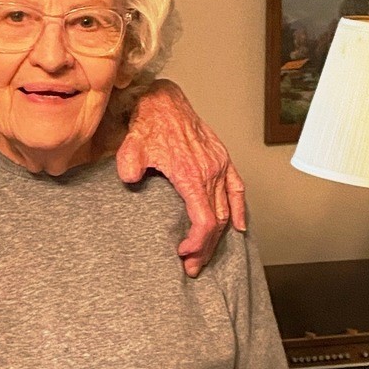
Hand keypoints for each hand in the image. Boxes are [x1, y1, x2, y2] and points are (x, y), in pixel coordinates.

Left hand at [116, 79, 245, 276]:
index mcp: (192, 174)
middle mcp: (211, 171)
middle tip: (191, 267)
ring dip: (218, 236)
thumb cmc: (149, 124)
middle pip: (217, 222)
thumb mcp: (131, 146)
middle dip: (205, 248)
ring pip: (227, 209)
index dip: (197, 243)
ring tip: (205, 255)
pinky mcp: (222, 159)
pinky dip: (240, 209)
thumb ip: (129, 164)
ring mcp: (219, 165)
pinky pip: (237, 188)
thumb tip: (130, 180)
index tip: (182, 254)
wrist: (163, 101)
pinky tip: (238, 226)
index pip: (204, 220)